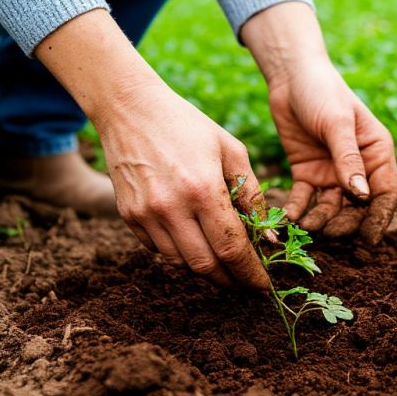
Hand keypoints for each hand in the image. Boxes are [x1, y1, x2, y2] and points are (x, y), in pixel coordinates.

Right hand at [35, 9, 267, 287]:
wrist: (130, 109)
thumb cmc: (189, 125)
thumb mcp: (231, 150)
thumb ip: (252, 193)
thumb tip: (268, 236)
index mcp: (203, 189)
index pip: (231, 248)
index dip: (250, 273)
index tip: (264, 286)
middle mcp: (171, 207)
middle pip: (205, 266)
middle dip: (231, 281)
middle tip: (247, 283)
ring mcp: (145, 215)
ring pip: (180, 263)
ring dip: (206, 269)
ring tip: (225, 263)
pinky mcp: (128, 217)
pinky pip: (158, 250)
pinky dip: (181, 253)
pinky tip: (195, 241)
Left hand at [268, 60, 396, 242]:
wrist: (290, 77)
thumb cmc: (322, 91)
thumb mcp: (337, 123)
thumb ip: (348, 159)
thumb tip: (362, 196)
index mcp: (376, 153)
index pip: (385, 193)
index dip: (379, 219)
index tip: (368, 241)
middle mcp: (358, 167)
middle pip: (358, 207)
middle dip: (345, 224)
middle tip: (328, 234)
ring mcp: (332, 172)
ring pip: (331, 208)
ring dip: (320, 221)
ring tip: (305, 227)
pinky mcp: (307, 173)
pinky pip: (305, 199)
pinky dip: (298, 210)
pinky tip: (289, 219)